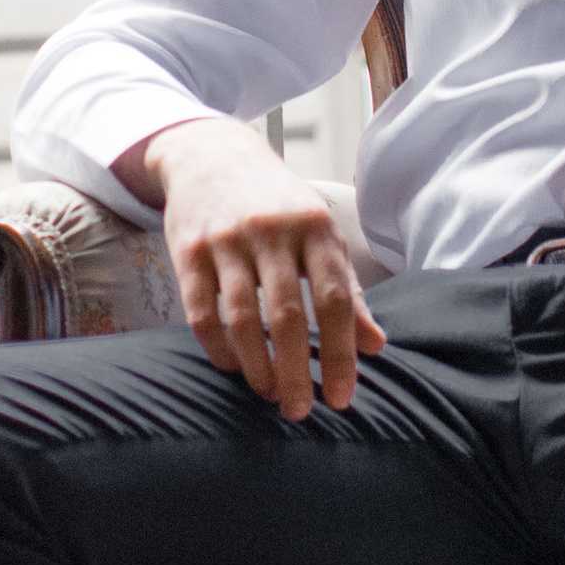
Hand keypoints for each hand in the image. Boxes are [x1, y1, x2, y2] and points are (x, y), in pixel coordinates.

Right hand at [125, 117, 386, 420]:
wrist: (211, 154)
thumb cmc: (277, 203)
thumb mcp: (320, 233)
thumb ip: (347, 289)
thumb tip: (376, 345)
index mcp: (315, 227)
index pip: (335, 300)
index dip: (341, 353)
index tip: (341, 397)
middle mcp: (271, 231)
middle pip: (288, 315)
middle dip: (297, 371)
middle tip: (300, 410)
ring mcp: (226, 239)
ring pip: (243, 317)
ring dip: (257, 366)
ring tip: (270, 395)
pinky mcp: (188, 250)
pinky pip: (201, 312)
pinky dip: (218, 348)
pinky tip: (233, 369)